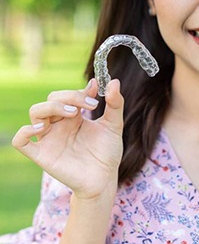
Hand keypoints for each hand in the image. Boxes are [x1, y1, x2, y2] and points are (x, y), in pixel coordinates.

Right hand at [12, 79, 123, 199]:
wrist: (104, 178)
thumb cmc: (107, 152)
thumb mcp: (114, 126)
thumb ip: (115, 104)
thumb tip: (114, 81)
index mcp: (74, 117)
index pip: (68, 95)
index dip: (80, 91)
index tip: (96, 92)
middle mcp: (60, 124)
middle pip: (52, 99)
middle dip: (70, 97)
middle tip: (90, 106)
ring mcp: (50, 138)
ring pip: (36, 112)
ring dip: (51, 107)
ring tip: (71, 113)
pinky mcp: (42, 154)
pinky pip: (21, 141)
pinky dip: (25, 131)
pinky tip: (42, 128)